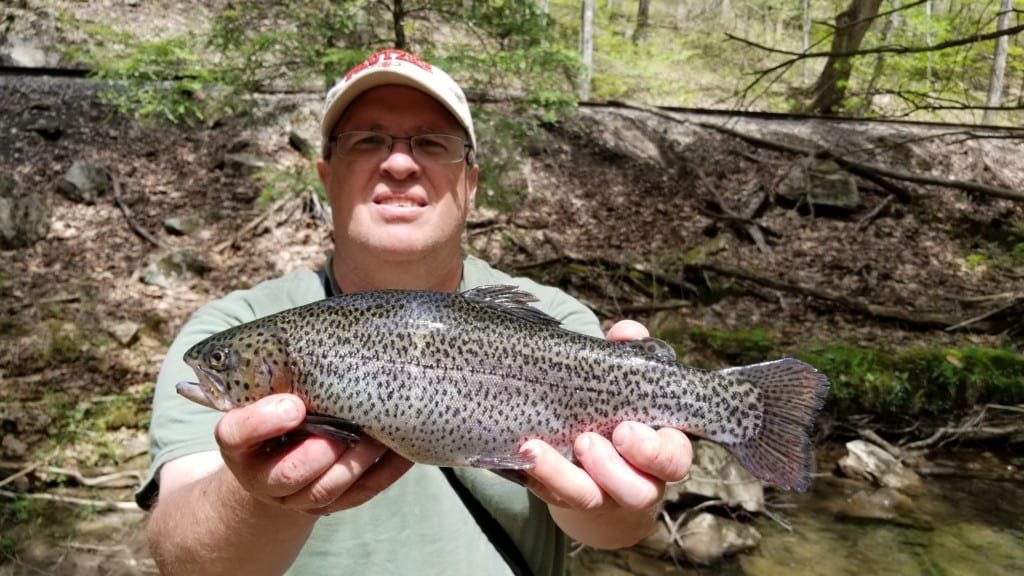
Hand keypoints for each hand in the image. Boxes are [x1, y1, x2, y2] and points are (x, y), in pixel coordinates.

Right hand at [215, 394, 412, 514]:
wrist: (281, 460)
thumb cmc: (277, 412)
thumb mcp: (266, 394)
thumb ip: (279, 377)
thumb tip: (317, 346)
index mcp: (238, 442)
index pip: (236, 434)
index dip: (263, 422)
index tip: (294, 404)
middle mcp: (262, 477)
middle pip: (289, 474)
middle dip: (322, 451)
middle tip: (347, 426)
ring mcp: (297, 497)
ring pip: (328, 489)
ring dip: (359, 459)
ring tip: (380, 431)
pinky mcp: (333, 504)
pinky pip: (362, 492)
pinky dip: (386, 470)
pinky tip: (402, 446)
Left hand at [521, 320, 692, 547]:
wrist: (596, 459)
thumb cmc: (618, 412)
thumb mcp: (627, 383)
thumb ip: (630, 355)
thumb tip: (626, 332)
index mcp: (661, 452)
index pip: (674, 459)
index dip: (655, 451)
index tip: (626, 428)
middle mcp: (637, 481)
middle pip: (638, 492)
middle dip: (611, 469)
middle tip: (585, 441)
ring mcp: (602, 496)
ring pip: (590, 499)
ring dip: (561, 476)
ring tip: (535, 449)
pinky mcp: (566, 500)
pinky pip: (551, 497)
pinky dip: (534, 477)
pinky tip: (518, 454)